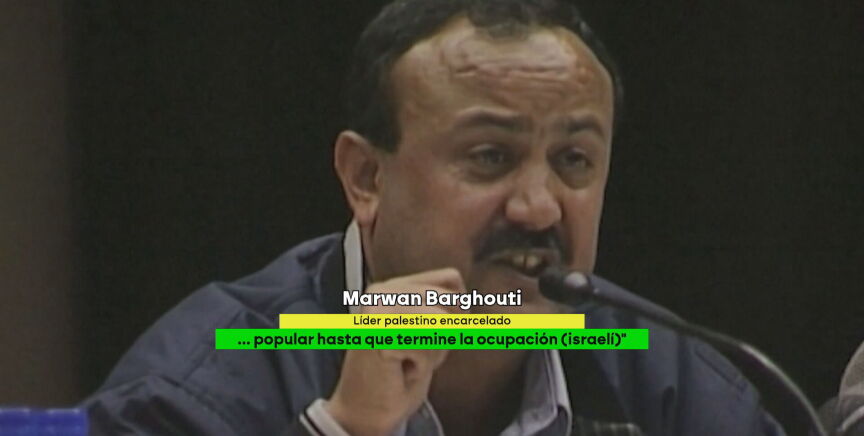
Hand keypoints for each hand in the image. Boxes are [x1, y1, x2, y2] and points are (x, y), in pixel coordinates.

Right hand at [325, 268, 465, 435]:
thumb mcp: (426, 332)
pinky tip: (399, 370)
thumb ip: (442, 309)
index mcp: (392, 286)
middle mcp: (381, 291)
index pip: (450, 278)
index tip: (445, 332)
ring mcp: (377, 308)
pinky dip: (422, 365)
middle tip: (415, 355)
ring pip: (440, 322)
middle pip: (449, 301)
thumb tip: (468, 300)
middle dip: (444, 335)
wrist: (364, 412)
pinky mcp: (378, 330)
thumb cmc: (397, 376)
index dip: (460, 307)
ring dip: (431, 352)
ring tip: (407, 362)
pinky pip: (427, 346)